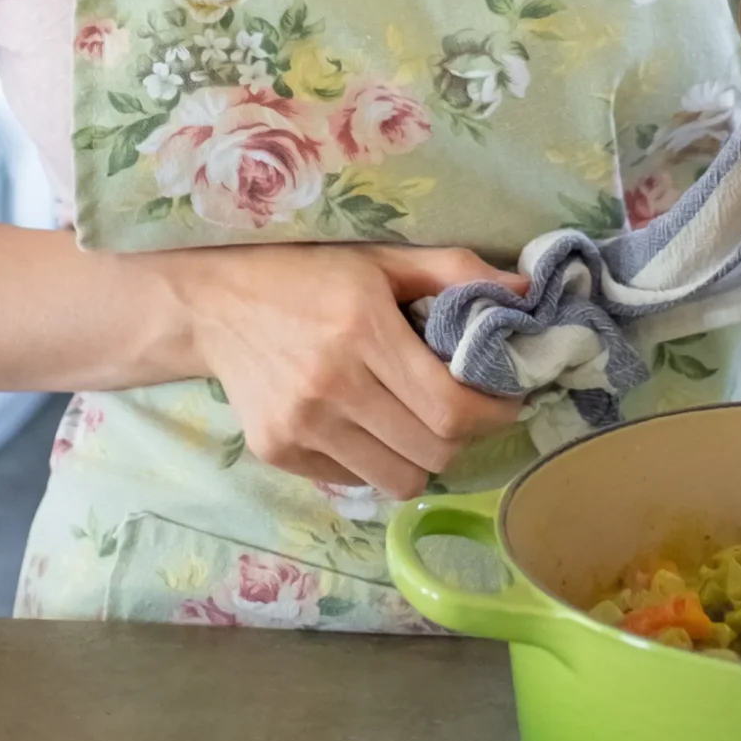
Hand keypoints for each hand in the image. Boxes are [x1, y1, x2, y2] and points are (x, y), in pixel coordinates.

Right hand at [172, 242, 525, 497]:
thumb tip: (527, 290)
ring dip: (423, 458)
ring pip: (398, 481)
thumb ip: (456, 272)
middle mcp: (329, 385)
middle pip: (433, 452)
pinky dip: (377, 462)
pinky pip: (355, 481)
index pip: (450, 407)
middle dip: (466, 437)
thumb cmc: (308, 277)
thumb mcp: (382, 258)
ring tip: (418, 423)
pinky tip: (368, 425)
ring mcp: (299, 426)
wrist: (213, 307)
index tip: (506, 399)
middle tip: (466, 410)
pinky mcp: (277, 452)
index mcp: (362, 330)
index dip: (494, 414)